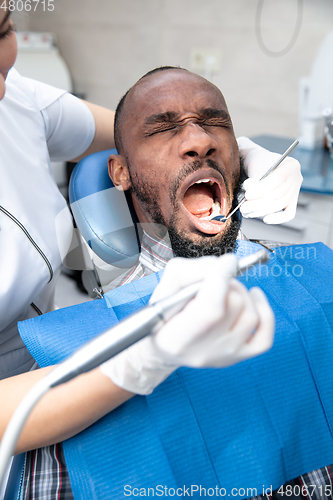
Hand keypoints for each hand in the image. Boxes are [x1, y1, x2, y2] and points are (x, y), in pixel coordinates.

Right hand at [100, 254, 274, 394]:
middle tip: (215, 281)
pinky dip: (264, 311)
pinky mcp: (240, 356)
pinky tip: (252, 298)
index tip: (226, 261)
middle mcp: (203, 352)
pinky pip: (265, 335)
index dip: (222, 280)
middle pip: (233, 306)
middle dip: (228, 284)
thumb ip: (188, 272)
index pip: (210, 310)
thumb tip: (220, 265)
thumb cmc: (165, 314)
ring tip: (225, 290)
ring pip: (250, 315)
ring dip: (241, 293)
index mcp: (176, 338)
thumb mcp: (164, 288)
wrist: (167, 347)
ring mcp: (225, 356)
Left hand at [238, 137, 302, 223]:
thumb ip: (254, 178)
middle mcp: (296, 178)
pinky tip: (265, 219)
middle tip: (244, 208)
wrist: (259, 166)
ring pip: (280, 204)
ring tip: (247, 211)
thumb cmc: (257, 163)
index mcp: (290, 165)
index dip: (262, 189)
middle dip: (258, 203)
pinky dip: (277, 218)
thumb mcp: (254, 165)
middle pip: (279, 194)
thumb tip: (250, 191)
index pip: (278, 179)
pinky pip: (288, 214)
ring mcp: (295, 191)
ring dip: (261, 210)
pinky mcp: (292, 203)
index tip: (248, 195)